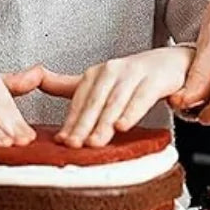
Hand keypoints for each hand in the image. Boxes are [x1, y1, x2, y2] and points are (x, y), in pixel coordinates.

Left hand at [45, 47, 193, 147]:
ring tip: (95, 142)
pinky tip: (123, 126)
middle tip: (75, 146)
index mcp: (96, 74)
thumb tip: (37, 82)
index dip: (71, 122)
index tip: (62, 141)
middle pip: (94, 102)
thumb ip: (68, 85)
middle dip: (84, 125)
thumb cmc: (134, 77)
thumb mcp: (100, 83)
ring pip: (115, 102)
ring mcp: (133, 73)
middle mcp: (112, 71)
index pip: (79, 101)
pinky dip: (132, 112)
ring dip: (104, 123)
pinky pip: (141, 97)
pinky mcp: (155, 79)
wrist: (172, 63)